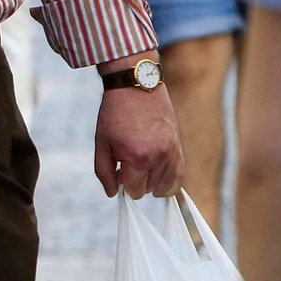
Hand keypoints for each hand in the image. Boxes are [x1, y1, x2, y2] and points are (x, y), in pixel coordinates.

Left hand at [93, 76, 182, 198]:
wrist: (136, 87)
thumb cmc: (115, 114)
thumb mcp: (101, 142)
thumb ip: (104, 171)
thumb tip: (112, 194)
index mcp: (137, 157)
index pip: (134, 191)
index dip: (124, 186)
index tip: (118, 175)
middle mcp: (158, 157)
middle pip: (148, 189)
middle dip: (136, 182)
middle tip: (127, 164)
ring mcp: (171, 152)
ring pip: (165, 185)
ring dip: (151, 182)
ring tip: (141, 167)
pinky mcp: (178, 147)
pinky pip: (179, 175)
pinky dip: (170, 181)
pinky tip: (159, 179)